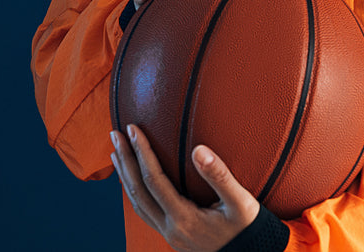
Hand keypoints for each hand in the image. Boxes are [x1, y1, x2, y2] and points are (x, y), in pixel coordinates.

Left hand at [110, 124, 259, 251]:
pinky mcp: (171, 235)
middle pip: (138, 191)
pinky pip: (145, 211)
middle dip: (125, 160)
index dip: (142, 152)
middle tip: (115, 134)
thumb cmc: (248, 228)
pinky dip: (134, 191)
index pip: (154, 180)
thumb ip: (220, 175)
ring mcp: (168, 234)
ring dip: (125, 175)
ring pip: (137, 203)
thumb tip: (198, 149)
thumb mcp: (241, 202)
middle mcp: (170, 229)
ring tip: (116, 152)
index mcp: (184, 219)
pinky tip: (133, 179)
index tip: (134, 128)